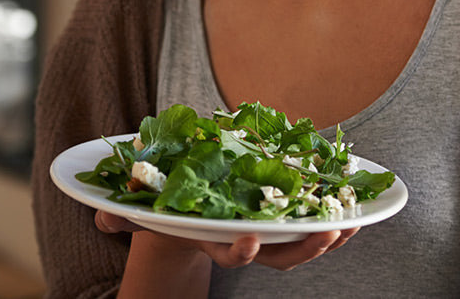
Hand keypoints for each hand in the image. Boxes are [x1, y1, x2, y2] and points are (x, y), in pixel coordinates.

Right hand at [96, 210, 358, 270]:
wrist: (184, 208)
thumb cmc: (162, 205)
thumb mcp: (140, 207)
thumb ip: (120, 213)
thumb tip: (101, 215)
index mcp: (212, 236)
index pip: (229, 251)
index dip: (242, 249)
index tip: (252, 239)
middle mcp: (244, 240)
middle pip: (279, 256)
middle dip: (305, 247)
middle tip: (328, 232)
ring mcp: (267, 234)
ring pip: (302, 244)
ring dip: (330, 235)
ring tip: (354, 221)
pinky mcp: (283, 217)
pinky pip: (313, 223)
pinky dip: (335, 217)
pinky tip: (359, 207)